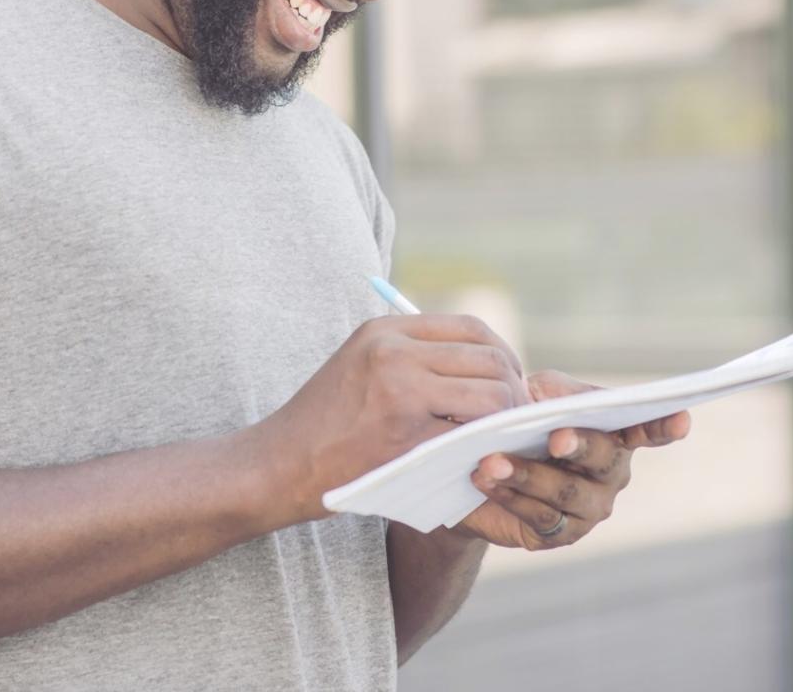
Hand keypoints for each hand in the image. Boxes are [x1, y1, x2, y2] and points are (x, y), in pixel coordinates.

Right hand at [264, 314, 530, 521]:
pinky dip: (486, 448)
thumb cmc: (322, 424)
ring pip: (490, 395)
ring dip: (506, 420)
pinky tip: (484, 460)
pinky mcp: (404, 436)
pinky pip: (470, 436)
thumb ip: (410, 357)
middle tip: (516, 418)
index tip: (509, 382)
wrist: (276, 465)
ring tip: (502, 440)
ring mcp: (399, 391)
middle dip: (513, 389)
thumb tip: (480, 364)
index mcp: (385, 330)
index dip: (502, 354)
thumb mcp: (360, 366)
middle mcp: (393, 351)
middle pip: (489, 358)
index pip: (471, 327)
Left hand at [453, 370, 691, 549]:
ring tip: (491, 460)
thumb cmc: (516, 422)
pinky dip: (509, 494)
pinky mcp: (559, 534)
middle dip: (580, 445)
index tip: (682, 419)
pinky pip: (539, 516)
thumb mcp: (532, 395)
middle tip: (555, 437)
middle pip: (605, 458)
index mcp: (614, 432)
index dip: (665, 425)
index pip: (647, 427)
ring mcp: (590, 507)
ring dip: (527, 473)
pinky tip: (484, 478)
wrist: (473, 469)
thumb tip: (561, 400)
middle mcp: (613, 472)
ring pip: (567, 491)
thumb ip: (553, 393)